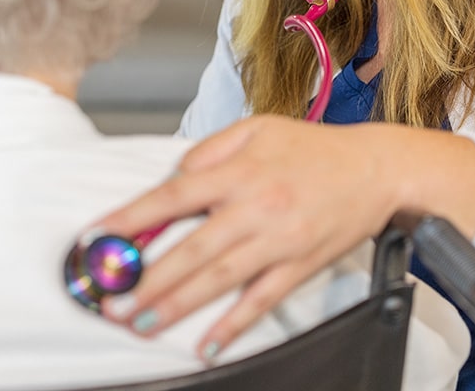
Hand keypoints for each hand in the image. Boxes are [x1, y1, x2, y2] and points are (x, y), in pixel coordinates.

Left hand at [92, 115, 474, 359]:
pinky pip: (262, 300)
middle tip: (113, 301)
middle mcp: (256, 206)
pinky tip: (208, 344)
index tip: (98, 237)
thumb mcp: (256, 129)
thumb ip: (208, 150)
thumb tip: (173, 178)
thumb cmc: (313, 148)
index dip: (131, 218)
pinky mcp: (301, 265)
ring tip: (142, 323)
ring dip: (178, 304)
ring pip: (220, 278)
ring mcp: (279, 240)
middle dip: (147, 279)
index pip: (173, 196)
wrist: (377, 168)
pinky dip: (234, 325)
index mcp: (240, 171)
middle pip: (192, 248)